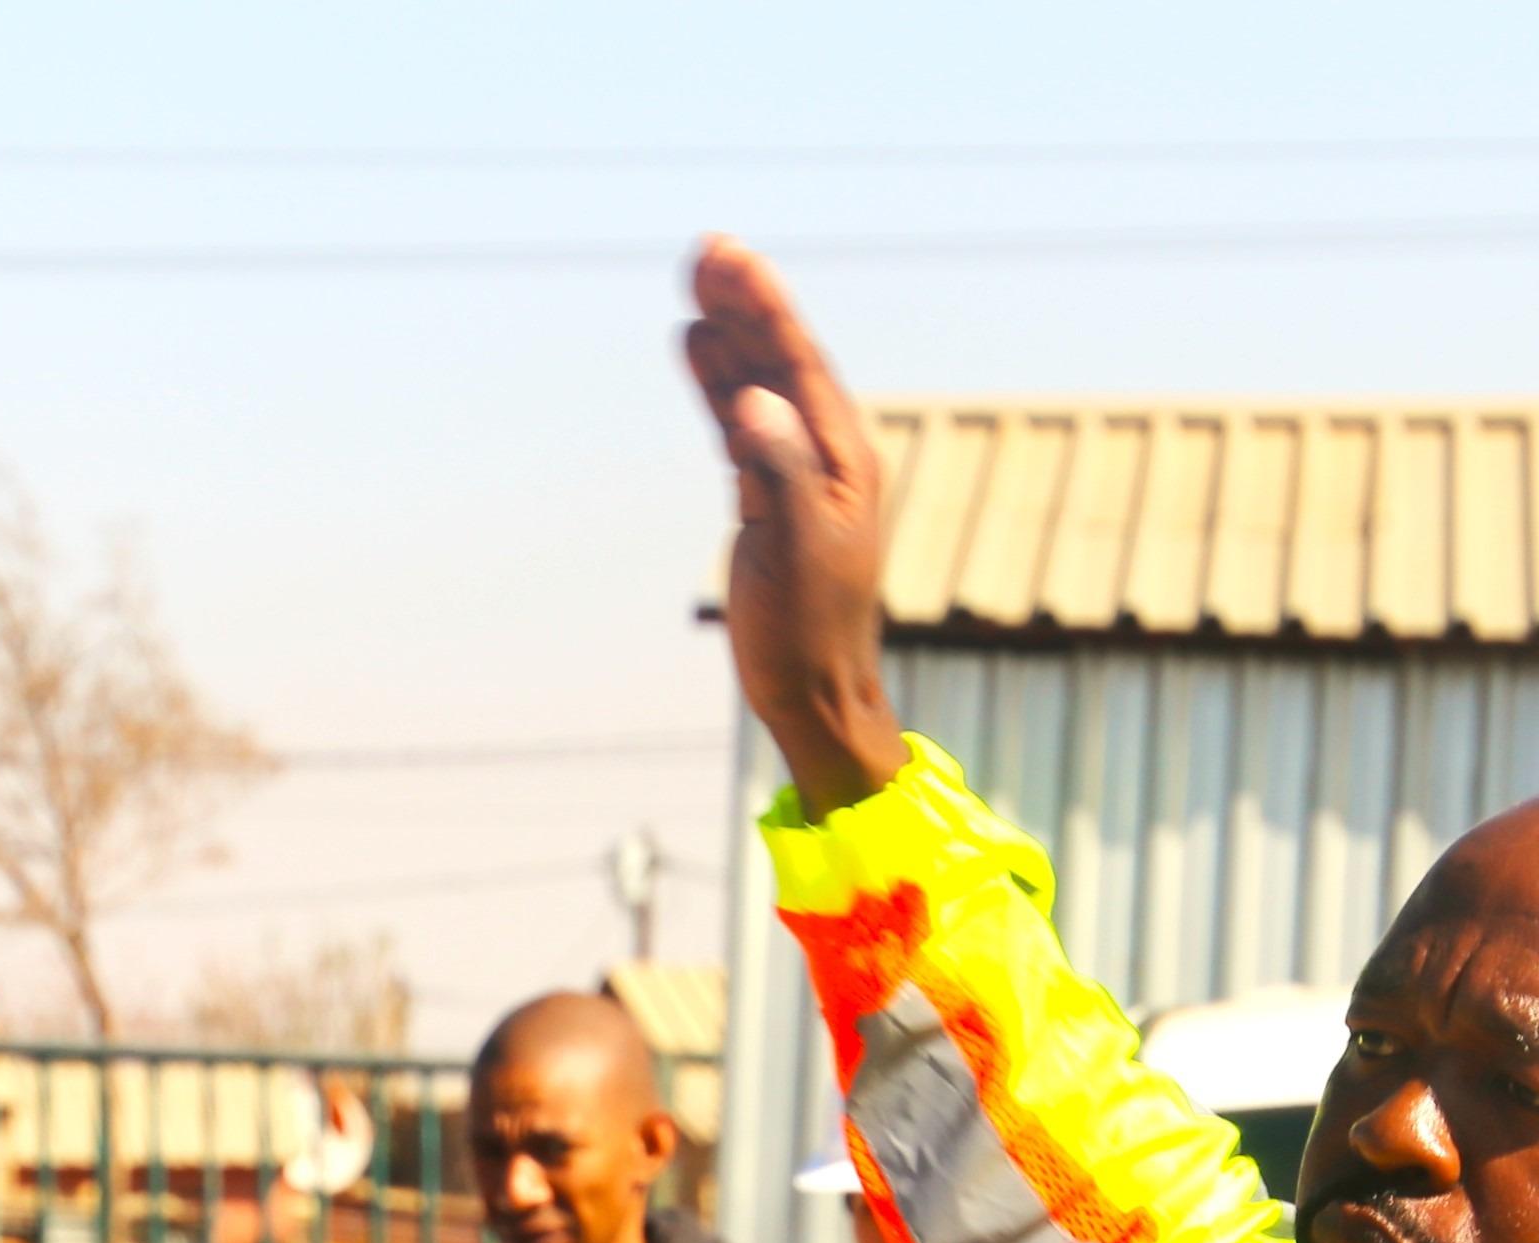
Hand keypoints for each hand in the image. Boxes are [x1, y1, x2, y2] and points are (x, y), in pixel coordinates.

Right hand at [681, 238, 905, 814]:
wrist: (814, 696)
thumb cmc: (810, 634)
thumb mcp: (795, 551)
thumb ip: (777, 469)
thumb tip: (756, 401)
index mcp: (843, 456)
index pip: (799, 361)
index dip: (764, 304)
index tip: (728, 257)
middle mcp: (825, 453)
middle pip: (779, 359)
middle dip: (745, 303)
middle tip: (705, 250)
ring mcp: (797, 473)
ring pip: (758, 385)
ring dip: (728, 334)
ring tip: (695, 283)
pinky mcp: (769, 498)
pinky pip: (741, 425)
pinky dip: (719, 385)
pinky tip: (696, 350)